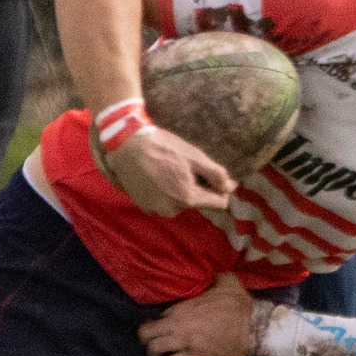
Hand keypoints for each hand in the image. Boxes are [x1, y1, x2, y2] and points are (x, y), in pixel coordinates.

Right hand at [96, 124, 236, 215]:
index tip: (215, 176)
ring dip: (180, 189)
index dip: (221, 189)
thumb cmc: (162, 147)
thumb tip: (230, 188)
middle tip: (185, 167)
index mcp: (187, 199)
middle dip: (198, 187)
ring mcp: (155, 209)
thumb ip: (216, 175)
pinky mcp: (143, 206)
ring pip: (180, 202)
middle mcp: (171, 210)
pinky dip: (165, 192)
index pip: (219, 203)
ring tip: (169, 169)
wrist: (125, 144)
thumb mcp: (195, 157)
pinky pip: (164, 202)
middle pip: (198, 202)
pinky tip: (158, 175)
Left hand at [140, 274, 256, 355]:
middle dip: (145, 338)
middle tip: (150, 341)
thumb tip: (213, 272)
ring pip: (154, 351)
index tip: (162, 324)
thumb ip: (215, 276)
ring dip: (153, 353)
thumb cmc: (240, 306)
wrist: (253, 328)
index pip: (158, 316)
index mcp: (183, 308)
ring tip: (156, 355)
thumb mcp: (227, 282)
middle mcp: (178, 326)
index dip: (158, 320)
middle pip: (146, 334)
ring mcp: (185, 344)